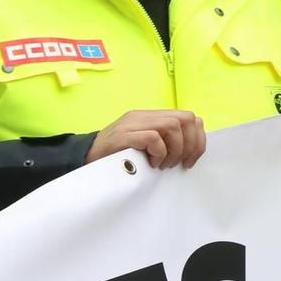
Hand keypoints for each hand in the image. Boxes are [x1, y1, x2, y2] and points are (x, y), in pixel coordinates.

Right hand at [86, 109, 205, 168]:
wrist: (83, 160)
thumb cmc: (115, 157)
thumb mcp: (143, 146)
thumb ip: (162, 141)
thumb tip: (190, 150)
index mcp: (149, 117)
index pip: (188, 117)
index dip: (197, 139)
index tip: (190, 159)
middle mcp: (142, 116)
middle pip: (185, 118)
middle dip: (191, 144)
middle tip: (181, 163)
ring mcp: (132, 124)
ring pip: (172, 126)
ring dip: (175, 150)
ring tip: (164, 164)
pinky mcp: (124, 135)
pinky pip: (153, 138)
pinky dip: (159, 153)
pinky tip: (152, 163)